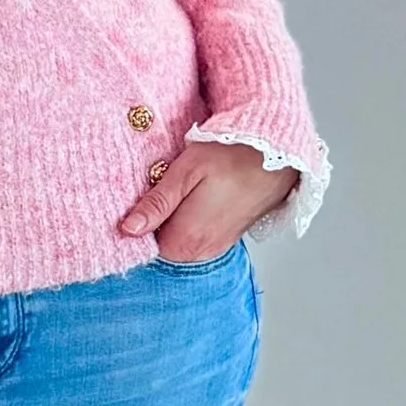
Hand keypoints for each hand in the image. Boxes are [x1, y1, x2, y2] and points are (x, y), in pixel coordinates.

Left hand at [118, 136, 294, 259]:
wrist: (277, 153)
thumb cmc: (232, 155)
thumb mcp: (186, 172)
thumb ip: (156, 204)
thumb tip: (128, 229)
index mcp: (185, 240)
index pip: (143, 243)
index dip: (139, 218)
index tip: (142, 195)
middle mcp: (200, 252)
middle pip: (160, 242)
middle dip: (156, 218)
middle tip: (163, 184)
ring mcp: (215, 247)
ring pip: (178, 238)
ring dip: (175, 217)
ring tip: (185, 187)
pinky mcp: (225, 238)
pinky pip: (196, 235)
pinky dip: (191, 218)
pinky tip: (198, 194)